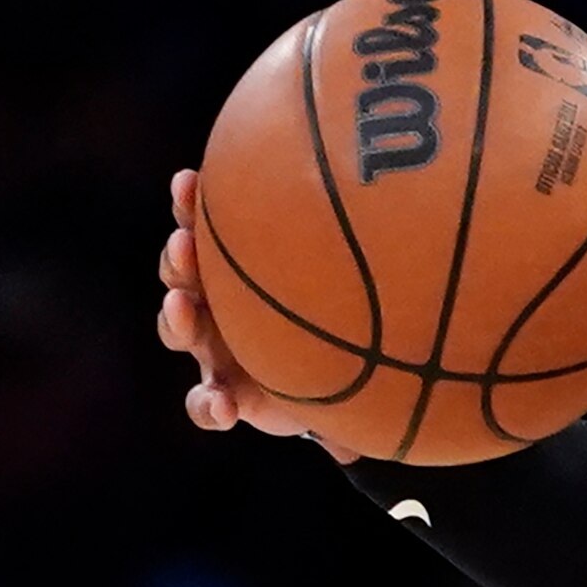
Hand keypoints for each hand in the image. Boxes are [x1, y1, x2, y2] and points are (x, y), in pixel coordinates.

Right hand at [155, 168, 353, 460]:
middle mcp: (218, 306)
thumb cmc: (334, 316)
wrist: (331, 380)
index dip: (189, 206)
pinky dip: (208, 406)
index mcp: (238, 273)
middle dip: (178, 257)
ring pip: (179, 329)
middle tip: (183, 242)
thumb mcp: (345, 285)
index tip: (189, 181)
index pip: (206, 231)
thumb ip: (362, 254)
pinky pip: (203, 405)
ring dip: (176, 317)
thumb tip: (410, 189)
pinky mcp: (224, 395)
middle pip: (182, 275)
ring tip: (180, 305)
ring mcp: (214, 350)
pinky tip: (223, 405)